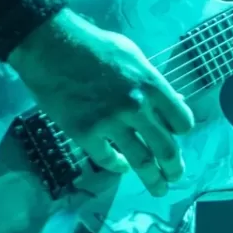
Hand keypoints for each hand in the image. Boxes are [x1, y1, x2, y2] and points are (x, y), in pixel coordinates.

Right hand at [8, 8, 194, 196]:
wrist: (51, 46)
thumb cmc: (94, 45)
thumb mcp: (132, 55)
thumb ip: (153, 82)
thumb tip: (175, 102)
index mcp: (151, 84)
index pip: (181, 121)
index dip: (180, 132)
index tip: (175, 137)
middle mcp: (136, 106)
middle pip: (166, 148)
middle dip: (174, 167)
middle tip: (175, 177)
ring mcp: (111, 122)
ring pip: (141, 161)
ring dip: (153, 178)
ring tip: (158, 187)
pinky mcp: (85, 133)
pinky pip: (108, 159)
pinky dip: (117, 166)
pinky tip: (121, 166)